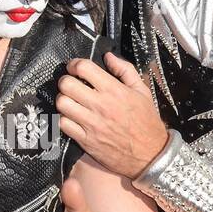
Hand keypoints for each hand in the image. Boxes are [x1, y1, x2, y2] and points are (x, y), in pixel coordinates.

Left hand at [56, 52, 168, 178]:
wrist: (151, 155)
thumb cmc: (147, 122)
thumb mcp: (142, 91)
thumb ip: (125, 70)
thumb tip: (108, 56)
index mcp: (114, 90)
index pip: (83, 68)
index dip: (74, 64)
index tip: (75, 68)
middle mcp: (100, 105)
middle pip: (66, 84)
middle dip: (65, 81)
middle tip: (71, 84)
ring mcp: (91, 124)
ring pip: (61, 103)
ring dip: (63, 99)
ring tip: (70, 101)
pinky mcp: (85, 140)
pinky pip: (63, 124)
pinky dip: (64, 119)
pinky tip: (72, 118)